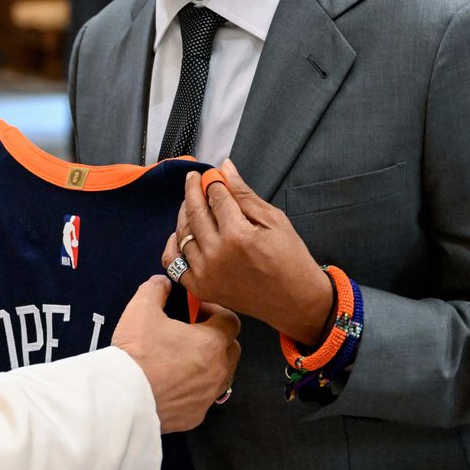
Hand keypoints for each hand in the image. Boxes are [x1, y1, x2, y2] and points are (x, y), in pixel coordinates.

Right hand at [112, 276, 239, 432]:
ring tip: (182, 358)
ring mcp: (208, 396)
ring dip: (209, 364)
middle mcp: (217, 370)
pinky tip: (174, 382)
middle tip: (191, 333)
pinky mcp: (196, 415)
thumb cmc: (136, 352)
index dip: (215, 311)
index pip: (231, 321)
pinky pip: (204, 397)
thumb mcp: (141, 309)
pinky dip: (195, 388)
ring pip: (221, 375)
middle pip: (231, 348)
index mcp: (211, 342)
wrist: (124, 397)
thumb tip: (162, 284)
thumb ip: (155, 289)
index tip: (196, 311)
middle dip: (216, 338)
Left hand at [162, 159, 332, 346]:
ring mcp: (205, 273)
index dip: (211, 181)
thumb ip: (244, 194)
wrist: (295, 301)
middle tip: (193, 179)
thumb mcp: (274, 220)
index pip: (215, 197)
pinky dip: (174, 246)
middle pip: (195, 212)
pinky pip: (174, 263)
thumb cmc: (290, 259)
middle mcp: (217, 254)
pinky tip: (182, 234)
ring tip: (192, 204)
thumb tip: (225, 168)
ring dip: (185, 214)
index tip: (211, 173)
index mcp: (238, 236)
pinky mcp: (200, 288)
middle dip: (192, 191)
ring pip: (182, 234)